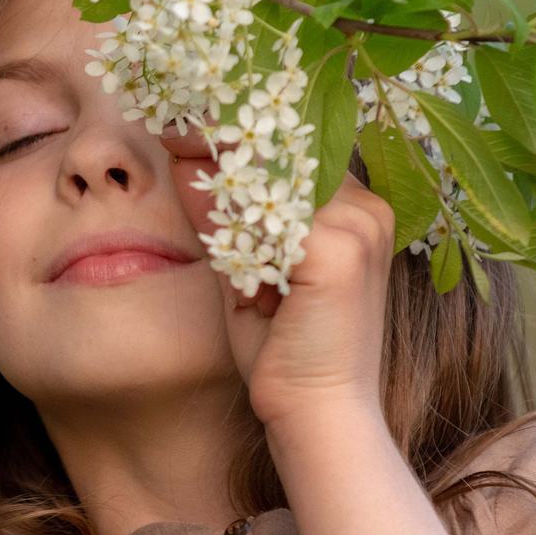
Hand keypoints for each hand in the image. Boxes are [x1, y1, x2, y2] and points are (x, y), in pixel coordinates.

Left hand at [156, 133, 396, 433]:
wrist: (314, 412)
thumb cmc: (284, 349)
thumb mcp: (246, 269)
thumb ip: (224, 216)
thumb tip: (182, 158)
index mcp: (357, 212)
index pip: (294, 149)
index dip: (240, 132)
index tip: (185, 122)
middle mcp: (367, 209)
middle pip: (283, 149)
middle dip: (222, 135)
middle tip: (168, 125)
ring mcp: (358, 226)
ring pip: (272, 174)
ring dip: (220, 164)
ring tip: (173, 146)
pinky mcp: (337, 248)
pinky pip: (266, 212)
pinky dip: (227, 212)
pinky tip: (197, 202)